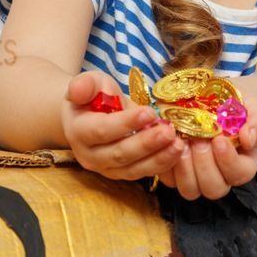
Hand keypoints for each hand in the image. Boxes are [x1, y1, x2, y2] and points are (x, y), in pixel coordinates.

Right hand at [61, 69, 183, 181]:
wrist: (91, 114)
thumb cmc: (93, 96)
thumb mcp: (89, 83)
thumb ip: (85, 85)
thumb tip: (78, 90)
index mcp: (78, 131)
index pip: (101, 130)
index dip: (125, 123)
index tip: (148, 112)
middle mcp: (89, 155)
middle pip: (119, 154)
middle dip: (146, 144)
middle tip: (169, 132)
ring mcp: (106, 168)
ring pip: (132, 169)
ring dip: (158, 158)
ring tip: (178, 145)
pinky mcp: (122, 173)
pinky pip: (141, 173)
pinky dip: (161, 165)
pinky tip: (177, 153)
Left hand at [157, 87, 256, 199]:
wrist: (216, 103)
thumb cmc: (238, 108)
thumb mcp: (253, 110)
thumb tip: (248, 138)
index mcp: (243, 165)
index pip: (239, 173)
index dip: (228, 160)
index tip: (219, 139)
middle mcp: (221, 177)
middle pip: (214, 188)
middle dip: (204, 165)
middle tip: (199, 140)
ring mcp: (196, 178)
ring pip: (190, 190)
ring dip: (184, 168)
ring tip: (182, 143)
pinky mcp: (175, 173)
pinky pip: (168, 178)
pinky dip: (165, 162)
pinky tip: (167, 143)